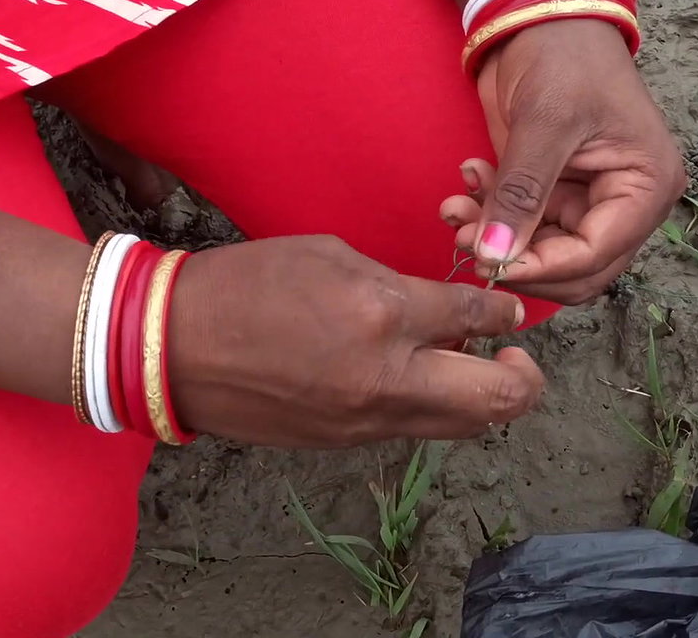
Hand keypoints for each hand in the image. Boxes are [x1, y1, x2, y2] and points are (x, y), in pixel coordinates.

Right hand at [166, 235, 544, 446]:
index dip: (504, 310)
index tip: (506, 308)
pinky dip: (429, 407)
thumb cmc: (245, 284)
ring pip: (461, 425)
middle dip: (523, 376)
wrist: (174, 346)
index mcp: (382, 314)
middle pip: (497, 397)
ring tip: (466, 366)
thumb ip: (396, 284)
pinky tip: (411, 378)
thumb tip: (440, 308)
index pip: (478, 316)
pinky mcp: (344, 442)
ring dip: (478, 397)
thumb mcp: (330, 256)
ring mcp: (366, 419)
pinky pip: (411, 429)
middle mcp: (386, 377)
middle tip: (512, 355)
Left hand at [441, 19, 685, 304]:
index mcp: (645, 187)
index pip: (596, 256)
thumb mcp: (544, 123)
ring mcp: (588, 198)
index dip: (541, 268)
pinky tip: (468, 179)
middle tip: (466, 240)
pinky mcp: (553, 189)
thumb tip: (494, 257)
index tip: (489, 262)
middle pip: (574, 269)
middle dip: (517, 260)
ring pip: (541, 250)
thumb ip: (521, 195)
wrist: (538, 16)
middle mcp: (625, 202)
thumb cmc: (563, 56)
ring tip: (456, 208)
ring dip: (496, 237)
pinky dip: (490, 213)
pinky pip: (522, 225)